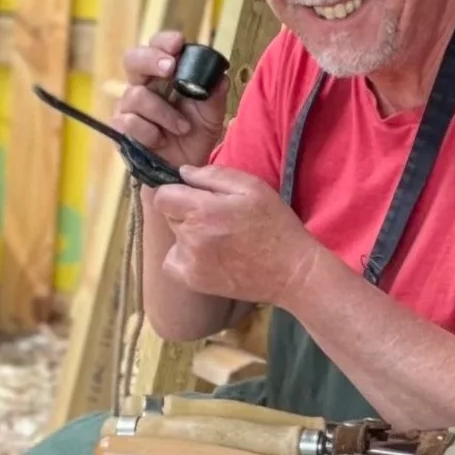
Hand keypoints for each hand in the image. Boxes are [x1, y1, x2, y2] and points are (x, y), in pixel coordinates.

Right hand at [115, 33, 227, 170]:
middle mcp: (143, 84)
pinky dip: (151, 132)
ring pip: (136, 96)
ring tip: (183, 127)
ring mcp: (129, 106)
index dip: (164, 41)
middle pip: (133, 59)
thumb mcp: (212, 114)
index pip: (157, 46)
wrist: (185, 168)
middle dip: (151, 59)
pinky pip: (129, 122)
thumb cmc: (195, 134)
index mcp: (163, 74)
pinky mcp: (122, 129)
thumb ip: (215, 94)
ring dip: (164, 112)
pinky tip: (162, 140)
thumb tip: (220, 77)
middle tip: (170, 68)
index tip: (179, 43)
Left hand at [151, 165, 319, 307]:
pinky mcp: (194, 282)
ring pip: (174, 239)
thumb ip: (213, 175)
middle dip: (186, 211)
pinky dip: (185, 258)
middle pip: (170, 216)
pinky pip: (173, 263)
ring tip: (217, 238)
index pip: (162, 196)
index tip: (194, 195)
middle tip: (217, 217)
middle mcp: (190, 238)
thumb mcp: (252, 187)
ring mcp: (190, 263)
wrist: (291, 272)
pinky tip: (209, 256)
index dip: (176, 191)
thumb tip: (183, 172)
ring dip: (187, 235)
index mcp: (202, 211)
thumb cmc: (275, 225)